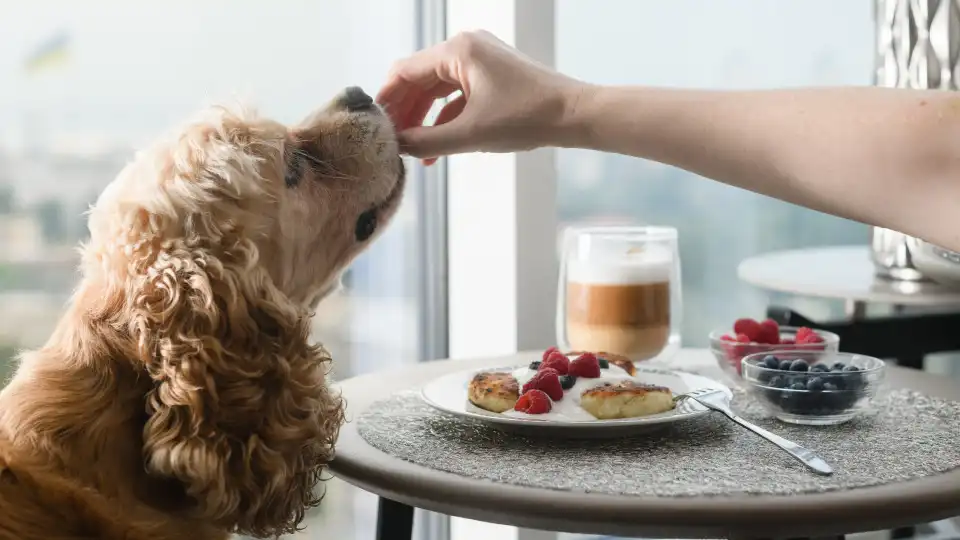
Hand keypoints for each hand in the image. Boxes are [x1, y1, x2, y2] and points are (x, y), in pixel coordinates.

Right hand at [377, 30, 586, 164]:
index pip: (405, 71)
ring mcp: (481, 59)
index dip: (386, 100)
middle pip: (419, 79)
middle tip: (389, 142)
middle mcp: (466, 47)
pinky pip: (458, 94)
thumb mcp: (470, 135)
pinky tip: (436, 148)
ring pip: (438, 89)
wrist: (574, 115)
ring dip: (424, 119)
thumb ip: (428, 141)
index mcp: (458, 51)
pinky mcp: (492, 74)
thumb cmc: (527, 119)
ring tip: (411, 150)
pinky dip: (445, 118)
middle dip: (404, 112)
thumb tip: (397, 146)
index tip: (374, 127)